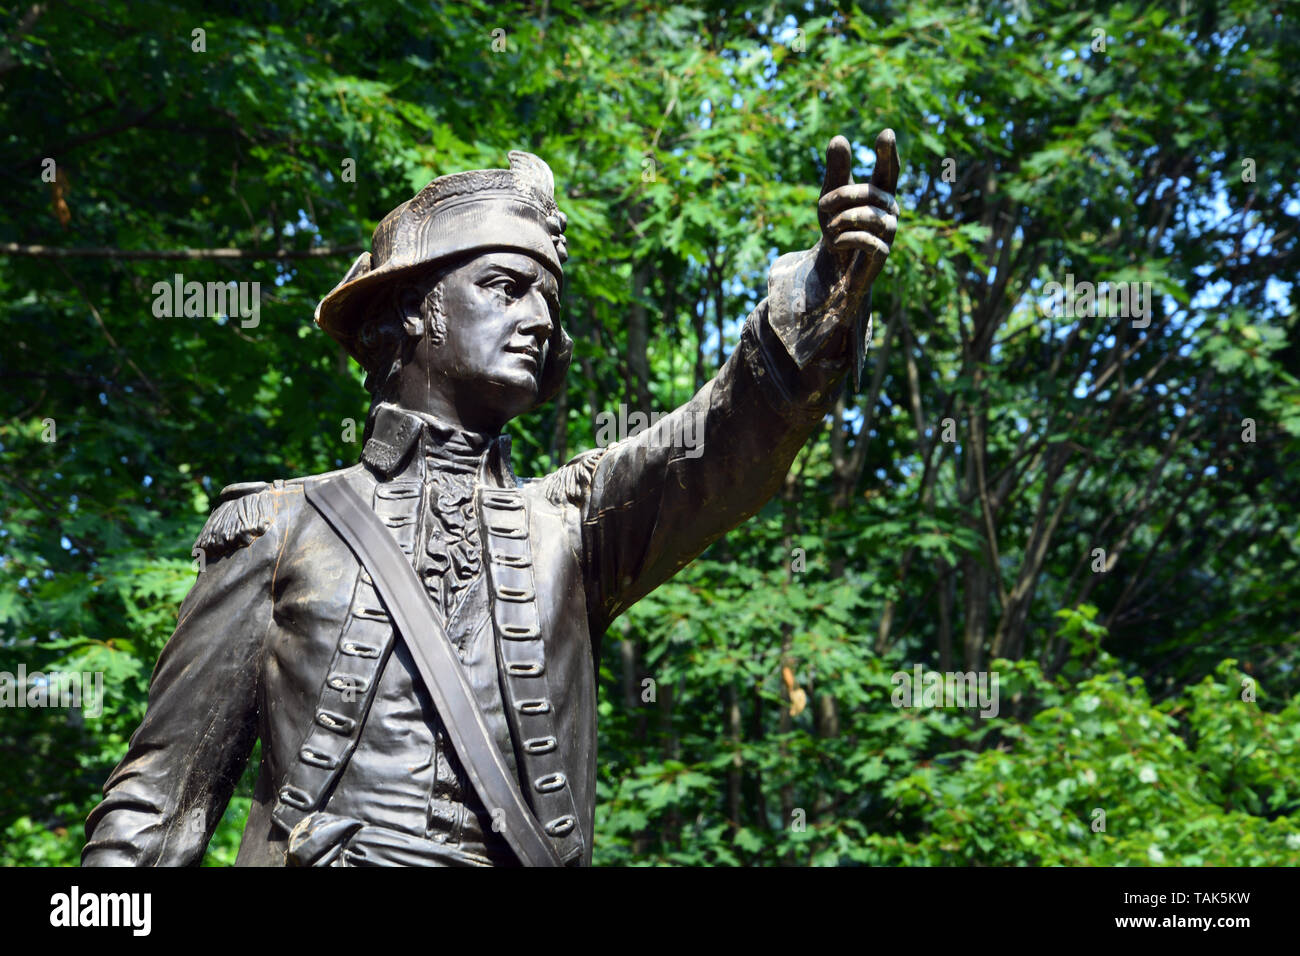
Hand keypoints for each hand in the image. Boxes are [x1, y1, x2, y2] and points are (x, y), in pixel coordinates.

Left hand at [816, 130, 899, 304]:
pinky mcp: (882, 253)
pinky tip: (836, 243)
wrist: (836, 268)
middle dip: (842, 196)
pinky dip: (846, 239)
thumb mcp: (831, 197)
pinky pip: (867, 240)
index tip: (885, 133)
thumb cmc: (837, 227)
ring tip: (829, 228)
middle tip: (820, 205)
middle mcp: (890, 210)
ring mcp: (888, 232)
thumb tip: (839, 138)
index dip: (887, 154)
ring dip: (842, 219)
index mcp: (880, 193)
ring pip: (870, 216)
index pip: (888, 170)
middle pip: (871, 192)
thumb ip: (836, 170)